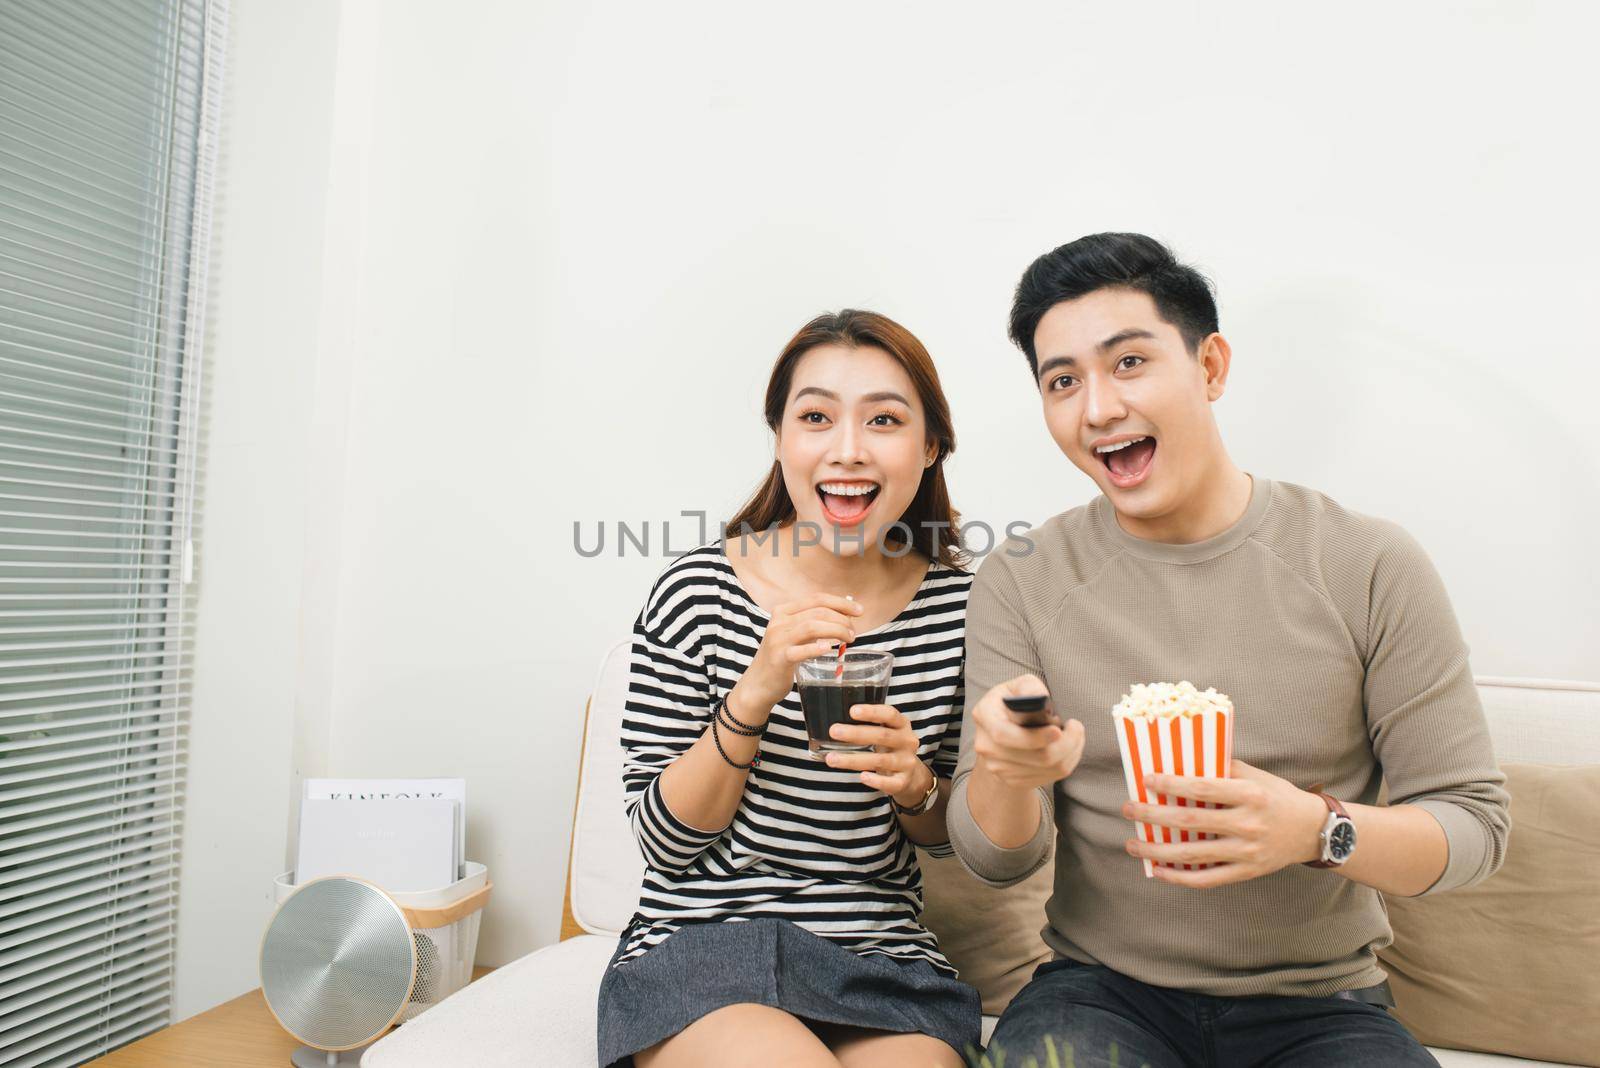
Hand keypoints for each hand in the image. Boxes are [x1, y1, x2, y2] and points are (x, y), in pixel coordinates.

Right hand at [736, 593, 863, 709]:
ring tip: (848, 639)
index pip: (817, 598)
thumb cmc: (781, 657)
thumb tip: (846, 615)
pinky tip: (829, 648)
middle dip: (842, 619)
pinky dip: (817, 648)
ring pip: (812, 626)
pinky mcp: (779, 658)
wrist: (758, 684)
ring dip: (836, 630)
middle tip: (853, 632)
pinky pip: (801, 651)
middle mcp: (779, 621)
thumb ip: (814, 623)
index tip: (859, 611)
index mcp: (783, 611)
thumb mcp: (794, 634)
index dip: (841, 602)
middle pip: (818, 611)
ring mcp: (778, 639)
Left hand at [823, 704, 933, 805]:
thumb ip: (868, 725)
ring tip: (831, 759)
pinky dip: (876, 781)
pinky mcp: (903, 781)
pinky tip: (862, 777)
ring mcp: (906, 762)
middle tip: (834, 731)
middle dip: (856, 734)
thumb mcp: (887, 731)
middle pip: (882, 736)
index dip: (872, 712)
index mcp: (902, 725)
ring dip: (853, 760)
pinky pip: (890, 782)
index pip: (889, 714)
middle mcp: (906, 742)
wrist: (911, 775)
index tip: (852, 711)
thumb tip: (835, 723)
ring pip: (880, 760)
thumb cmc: (891, 747)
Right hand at [971, 674, 1084, 792]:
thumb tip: (1037, 698)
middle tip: (1076, 727)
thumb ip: (1029, 687)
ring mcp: (998, 767)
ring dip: (1070, 752)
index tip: (1058, 730)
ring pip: (1048, 768)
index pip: (1005, 734)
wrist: (1001, 732)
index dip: (1034, 737)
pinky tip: (1066, 748)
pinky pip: (1050, 776)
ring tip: (1074, 735)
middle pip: (1035, 756)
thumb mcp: (1019, 686)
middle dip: (1066, 743)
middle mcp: (987, 746)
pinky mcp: (1013, 781)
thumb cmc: (1014, 704)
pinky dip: (1066, 762)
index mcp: (984, 716)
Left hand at [1121, 760, 1328, 887]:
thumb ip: (1222, 768)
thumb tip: (1183, 759)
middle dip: (1154, 816)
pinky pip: (1207, 879)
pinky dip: (1179, 878)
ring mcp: (1246, 851)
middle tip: (1128, 809)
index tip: (1147, 780)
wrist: (1312, 830)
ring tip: (1132, 845)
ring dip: (1158, 851)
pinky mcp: (1246, 872)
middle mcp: (1248, 824)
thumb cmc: (1277, 796)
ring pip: (1193, 854)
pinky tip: (1158, 872)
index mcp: (1250, 795)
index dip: (1172, 785)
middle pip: (1191, 822)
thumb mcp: (1255, 776)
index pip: (1203, 789)